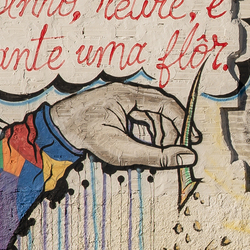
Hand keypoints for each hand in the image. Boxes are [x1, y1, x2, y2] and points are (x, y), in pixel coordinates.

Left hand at [49, 84, 200, 168]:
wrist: (56, 130)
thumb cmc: (87, 138)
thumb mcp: (124, 151)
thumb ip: (158, 156)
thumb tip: (188, 157)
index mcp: (128, 95)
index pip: (166, 104)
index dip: (183, 123)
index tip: (192, 141)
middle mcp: (126, 92)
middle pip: (161, 109)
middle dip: (172, 130)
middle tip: (178, 151)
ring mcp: (121, 99)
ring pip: (152, 114)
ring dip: (160, 133)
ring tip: (159, 152)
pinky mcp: (117, 107)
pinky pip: (140, 117)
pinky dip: (147, 132)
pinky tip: (146, 146)